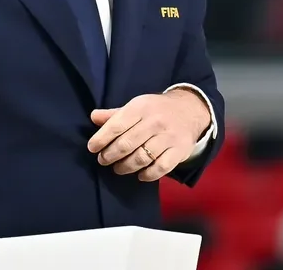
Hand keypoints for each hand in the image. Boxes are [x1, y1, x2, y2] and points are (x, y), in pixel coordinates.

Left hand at [87, 90, 209, 181]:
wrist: (190, 110)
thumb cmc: (156, 110)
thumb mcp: (136, 106)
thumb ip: (115, 114)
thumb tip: (93, 117)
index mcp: (141, 107)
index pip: (116, 125)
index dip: (101, 139)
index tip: (92, 148)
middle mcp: (155, 122)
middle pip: (127, 144)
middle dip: (110, 155)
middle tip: (103, 160)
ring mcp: (168, 137)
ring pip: (142, 158)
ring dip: (126, 166)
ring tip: (118, 168)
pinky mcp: (180, 151)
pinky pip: (161, 168)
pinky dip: (148, 174)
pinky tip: (140, 175)